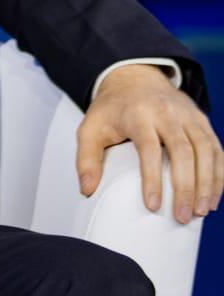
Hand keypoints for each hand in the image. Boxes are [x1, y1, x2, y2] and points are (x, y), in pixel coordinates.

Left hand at [76, 63, 223, 223]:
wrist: (135, 78)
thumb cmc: (112, 110)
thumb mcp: (90, 129)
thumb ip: (86, 159)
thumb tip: (87, 190)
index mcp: (138, 114)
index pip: (149, 148)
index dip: (152, 178)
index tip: (153, 206)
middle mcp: (167, 113)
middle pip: (183, 151)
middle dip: (185, 187)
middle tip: (182, 216)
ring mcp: (188, 116)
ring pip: (206, 150)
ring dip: (207, 183)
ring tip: (200, 212)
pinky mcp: (202, 121)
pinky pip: (217, 149)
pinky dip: (218, 175)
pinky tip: (213, 198)